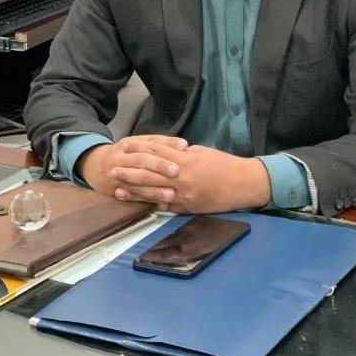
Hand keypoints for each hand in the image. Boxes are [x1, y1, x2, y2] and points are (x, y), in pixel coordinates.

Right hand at [77, 135, 188, 206]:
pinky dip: (146, 202)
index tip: (184, 146)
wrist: (94, 165)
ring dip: (153, 189)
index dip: (167, 143)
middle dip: (159, 165)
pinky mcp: (116, 191)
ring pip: (136, 181)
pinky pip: (133, 197)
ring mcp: (117, 175)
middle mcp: (122, 157)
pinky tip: (160, 206)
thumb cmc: (124, 154)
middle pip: (142, 160)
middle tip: (176, 171)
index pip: (150, 142)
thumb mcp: (137, 143)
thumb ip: (159, 144)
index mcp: (130, 143)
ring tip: (170, 194)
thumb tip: (185, 147)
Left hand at [114, 144, 271, 213]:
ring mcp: (183, 196)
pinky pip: (166, 208)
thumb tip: (164, 153)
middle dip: (128, 173)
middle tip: (111, 170)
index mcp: (184, 161)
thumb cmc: (223, 164)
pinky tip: (137, 205)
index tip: (123, 147)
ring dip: (134, 192)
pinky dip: (151, 206)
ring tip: (117, 190)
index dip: (138, 149)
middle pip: (149, 174)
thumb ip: (180, 154)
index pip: (155, 153)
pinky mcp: (188, 209)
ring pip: (153, 193)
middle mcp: (181, 179)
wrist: (243, 184)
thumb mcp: (200, 152)